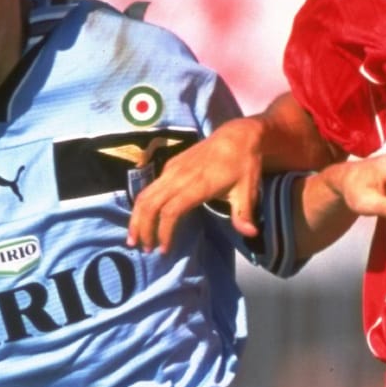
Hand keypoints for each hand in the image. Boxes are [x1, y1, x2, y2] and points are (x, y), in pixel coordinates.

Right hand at [127, 117, 264, 252]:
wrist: (237, 137)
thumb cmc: (243, 165)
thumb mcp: (247, 190)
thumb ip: (244, 214)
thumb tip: (252, 234)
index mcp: (197, 185)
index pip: (171, 211)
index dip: (164, 232)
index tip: (165, 250)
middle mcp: (179, 176)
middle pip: (151, 204)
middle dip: (143, 228)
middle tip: (142, 249)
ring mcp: (172, 170)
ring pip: (145, 195)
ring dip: (137, 217)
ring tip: (133, 238)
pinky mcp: (169, 167)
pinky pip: (150, 188)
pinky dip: (143, 206)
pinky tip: (144, 220)